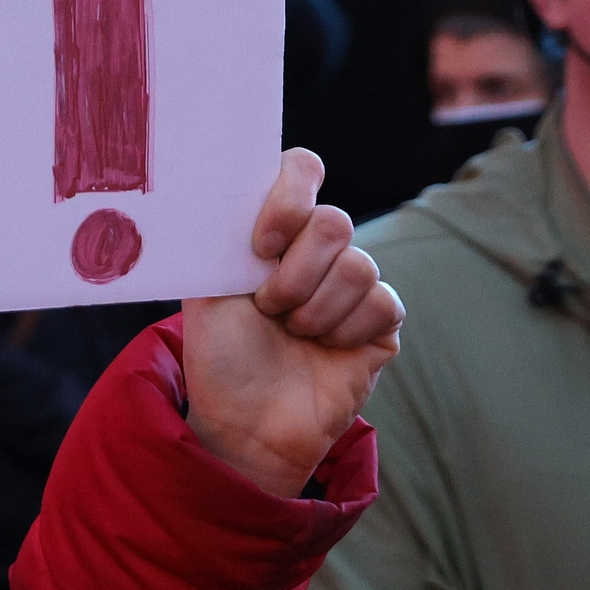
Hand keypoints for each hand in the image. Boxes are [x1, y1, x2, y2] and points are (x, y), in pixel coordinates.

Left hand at [178, 151, 402, 497]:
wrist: (243, 420)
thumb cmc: (221, 353)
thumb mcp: (205, 286)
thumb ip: (220, 233)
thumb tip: (222, 186)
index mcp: (274, 229)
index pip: (301, 169)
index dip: (289, 196)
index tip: (262, 244)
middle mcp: (317, 249)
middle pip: (335, 221)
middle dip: (295, 274)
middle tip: (268, 307)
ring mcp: (354, 284)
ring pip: (359, 266)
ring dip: (314, 308)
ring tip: (291, 333)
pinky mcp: (382, 323)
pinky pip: (383, 302)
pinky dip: (344, 330)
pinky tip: (324, 348)